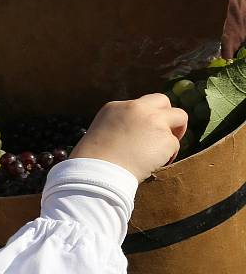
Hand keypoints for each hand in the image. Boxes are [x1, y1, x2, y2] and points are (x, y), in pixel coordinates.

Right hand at [70, 94, 187, 181]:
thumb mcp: (102, 131)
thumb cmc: (94, 159)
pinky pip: (174, 145)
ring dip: (173, 133)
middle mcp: (137, 108)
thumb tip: (135, 133)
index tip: (144, 130)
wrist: (99, 172)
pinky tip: (154, 164)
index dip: (145, 117)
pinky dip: (168, 155)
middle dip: (167, 115)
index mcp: (116, 107)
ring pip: (180, 117)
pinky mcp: (166, 139)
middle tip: (167, 132)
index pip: (139, 104)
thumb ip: (120, 125)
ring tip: (162, 152)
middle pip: (163, 100)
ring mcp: (154, 121)